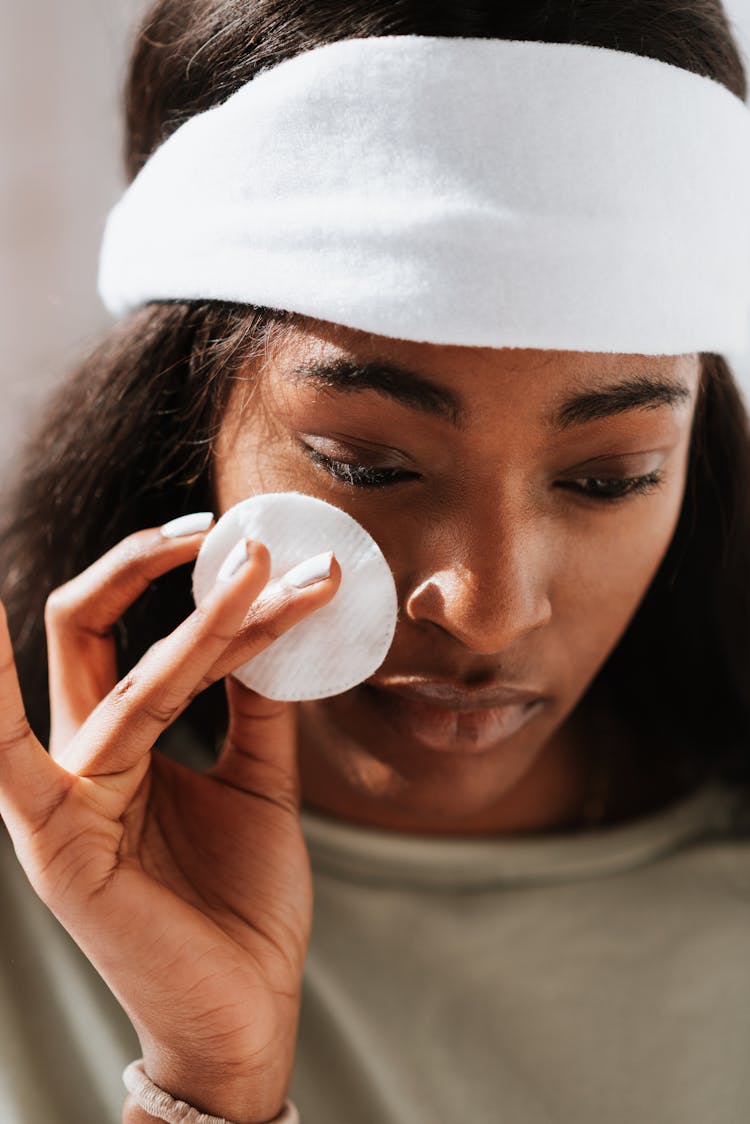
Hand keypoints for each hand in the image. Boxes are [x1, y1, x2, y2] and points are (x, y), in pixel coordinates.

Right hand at [0, 523, 340, 1121]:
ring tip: (256, 571)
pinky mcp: (59, 843)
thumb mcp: (258, 780)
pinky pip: (12, 758)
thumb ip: (255, 703)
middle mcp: (81, 756)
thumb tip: (269, 619)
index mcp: (118, 741)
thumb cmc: (243, 901)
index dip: (190, 584)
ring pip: (120, 677)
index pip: (137, 634)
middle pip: (89, 625)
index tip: (260, 546)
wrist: (246, 1010)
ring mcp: (64, 796)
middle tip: (230, 530)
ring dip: (197, 621)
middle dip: (152, 564)